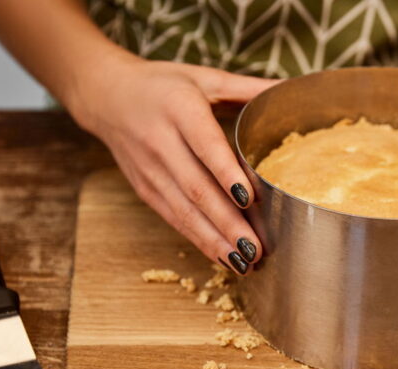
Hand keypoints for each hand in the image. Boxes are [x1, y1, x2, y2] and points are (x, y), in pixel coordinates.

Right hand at [67, 55, 277, 272]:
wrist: (106, 94)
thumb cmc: (164, 85)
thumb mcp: (205, 78)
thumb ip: (248, 88)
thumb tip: (291, 88)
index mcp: (180, 109)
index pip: (206, 146)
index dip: (227, 174)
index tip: (251, 199)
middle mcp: (161, 142)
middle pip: (197, 188)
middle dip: (227, 223)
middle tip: (257, 247)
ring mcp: (150, 170)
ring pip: (184, 211)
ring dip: (215, 241)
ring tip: (245, 262)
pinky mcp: (145, 189)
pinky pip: (174, 218)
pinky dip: (199, 240)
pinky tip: (223, 257)